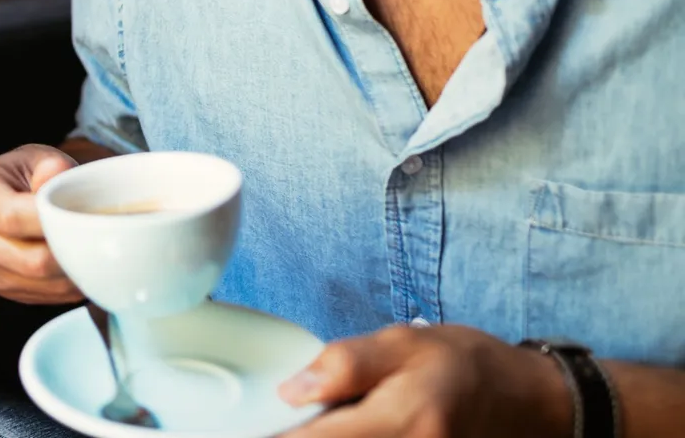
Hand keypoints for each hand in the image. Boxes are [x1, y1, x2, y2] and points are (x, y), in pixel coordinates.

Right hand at [0, 145, 81, 304]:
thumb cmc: (18, 174)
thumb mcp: (35, 157)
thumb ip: (51, 166)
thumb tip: (57, 182)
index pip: (12, 218)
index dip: (52, 223)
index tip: (82, 219)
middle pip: (29, 260)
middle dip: (69, 252)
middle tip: (97, 240)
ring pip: (38, 283)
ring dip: (70, 273)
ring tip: (89, 252)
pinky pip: (38, 294)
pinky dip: (64, 284)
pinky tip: (74, 264)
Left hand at [279, 324, 573, 436]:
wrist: (528, 403)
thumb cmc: (465, 365)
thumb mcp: (403, 344)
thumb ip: (345, 365)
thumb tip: (291, 390)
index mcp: (405, 422)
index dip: (276, 436)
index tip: (244, 428)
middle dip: (298, 435)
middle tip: (283, 420)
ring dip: (326, 437)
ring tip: (314, 422)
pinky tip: (342, 427)